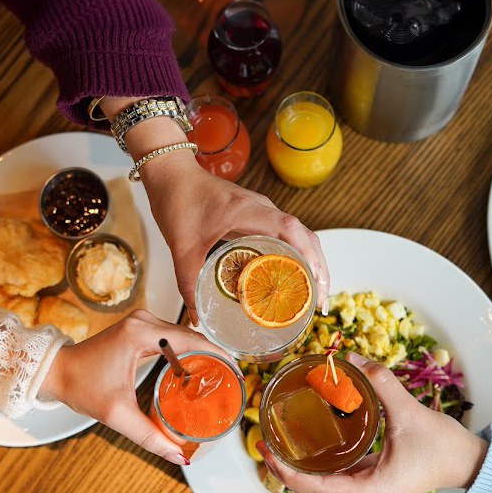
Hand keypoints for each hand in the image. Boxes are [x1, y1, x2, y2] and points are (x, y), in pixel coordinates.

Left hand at [39, 309, 229, 465]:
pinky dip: (187, 352)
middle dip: (215, 357)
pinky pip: (173, 338)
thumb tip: (180, 457)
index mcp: (141, 333)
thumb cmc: (82, 386)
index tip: (236, 374)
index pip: (192, 341)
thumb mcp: (117, 414)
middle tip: (231, 382)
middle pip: (192, 337)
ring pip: (184, 336)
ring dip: (202, 354)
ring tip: (220, 378)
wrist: (57, 372)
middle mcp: (144, 321)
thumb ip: (150, 437)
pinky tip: (197, 371)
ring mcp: (142, 322)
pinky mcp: (139, 328)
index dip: (219, 356)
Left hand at [100, 96, 329, 324]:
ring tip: (315, 296)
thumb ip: (188, 283)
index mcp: (247, 211)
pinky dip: (299, 256)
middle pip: (305, 236)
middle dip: (319, 269)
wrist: (172, 175)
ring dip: (313, 263)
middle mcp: (262, 209)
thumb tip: (197, 318)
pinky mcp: (259, 216)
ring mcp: (263, 211)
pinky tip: (295, 277)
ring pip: (301, 236)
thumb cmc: (177, 201)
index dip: (308, 255)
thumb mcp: (181, 247)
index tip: (316, 283)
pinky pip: (288, 236)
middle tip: (319, 302)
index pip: (290, 229)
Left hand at [256, 353, 488, 492]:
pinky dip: (316, 465)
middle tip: (264, 440)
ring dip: (298, 468)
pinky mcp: (372, 483)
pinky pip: (335, 479)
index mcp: (368, 490)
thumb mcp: (408, 412)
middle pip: (310, 490)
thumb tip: (353, 360)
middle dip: (283, 468)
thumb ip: (380, 383)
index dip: (284, 469)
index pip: (312, 487)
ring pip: (320, 487)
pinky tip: (307, 444)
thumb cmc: (443, 447)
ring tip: (278, 442)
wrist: (468, 462)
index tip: (266, 448)